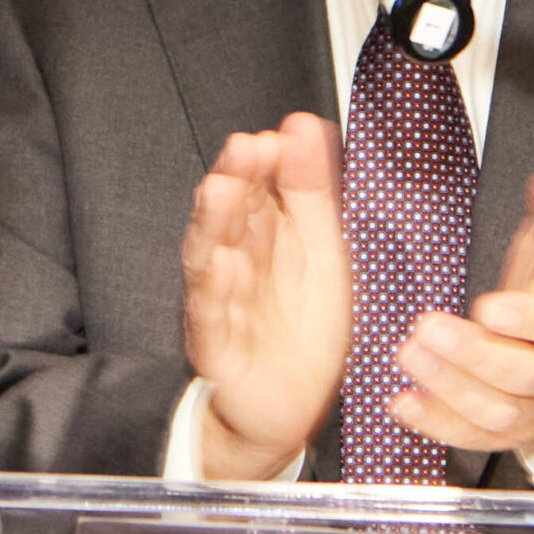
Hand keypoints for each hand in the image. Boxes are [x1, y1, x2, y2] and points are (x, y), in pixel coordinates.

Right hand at [181, 112, 352, 479]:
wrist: (291, 407)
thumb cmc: (304, 326)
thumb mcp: (322, 249)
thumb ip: (312, 190)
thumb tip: (304, 126)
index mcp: (262, 236)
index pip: (256, 188)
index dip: (262, 163)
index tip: (276, 137)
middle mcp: (235, 263)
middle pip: (229, 215)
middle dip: (235, 180)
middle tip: (246, 149)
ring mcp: (222, 304)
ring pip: (210, 257)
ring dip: (215, 223)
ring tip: (223, 190)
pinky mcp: (217, 347)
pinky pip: (212, 317)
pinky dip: (217, 291)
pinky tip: (225, 266)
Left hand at [392, 171, 533, 458]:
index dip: (526, 319)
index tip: (488, 307)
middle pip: (524, 373)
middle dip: (474, 354)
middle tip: (427, 328)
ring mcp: (530, 406)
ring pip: (497, 410)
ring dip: (450, 388)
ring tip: (408, 355)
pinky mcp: (503, 431)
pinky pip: (473, 437)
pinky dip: (436, 424)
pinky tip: (402, 403)